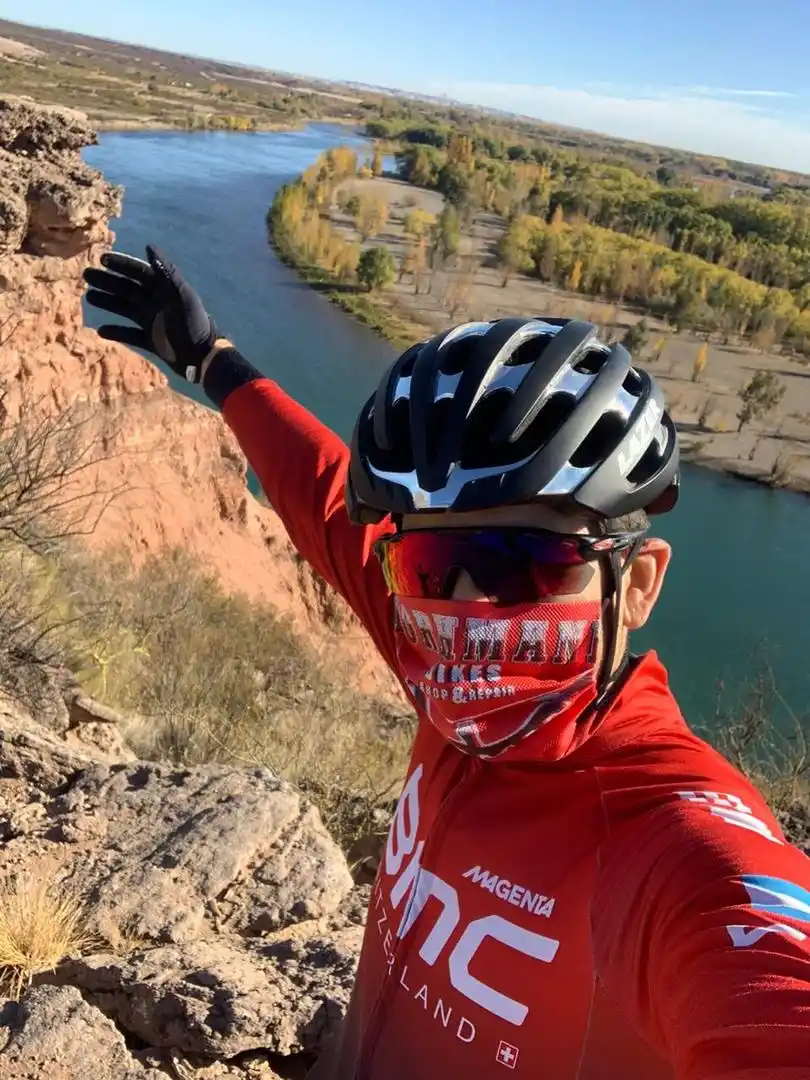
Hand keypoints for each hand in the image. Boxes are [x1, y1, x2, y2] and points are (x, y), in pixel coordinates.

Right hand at [84, 245, 219, 383]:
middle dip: (108, 281)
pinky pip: (130, 335)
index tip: (102, 259)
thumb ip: (167, 272)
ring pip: (126, 309)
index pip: (140, 273)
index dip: (122, 265)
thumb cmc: (194, 324)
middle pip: (128, 289)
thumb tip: (149, 246)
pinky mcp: (152, 341)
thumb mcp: (182, 296)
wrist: (203, 357)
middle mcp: (157, 304)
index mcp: (165, 290)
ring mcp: (153, 323)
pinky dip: (117, 332)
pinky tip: (101, 331)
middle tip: (86, 275)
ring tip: (89, 297)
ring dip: (108, 302)